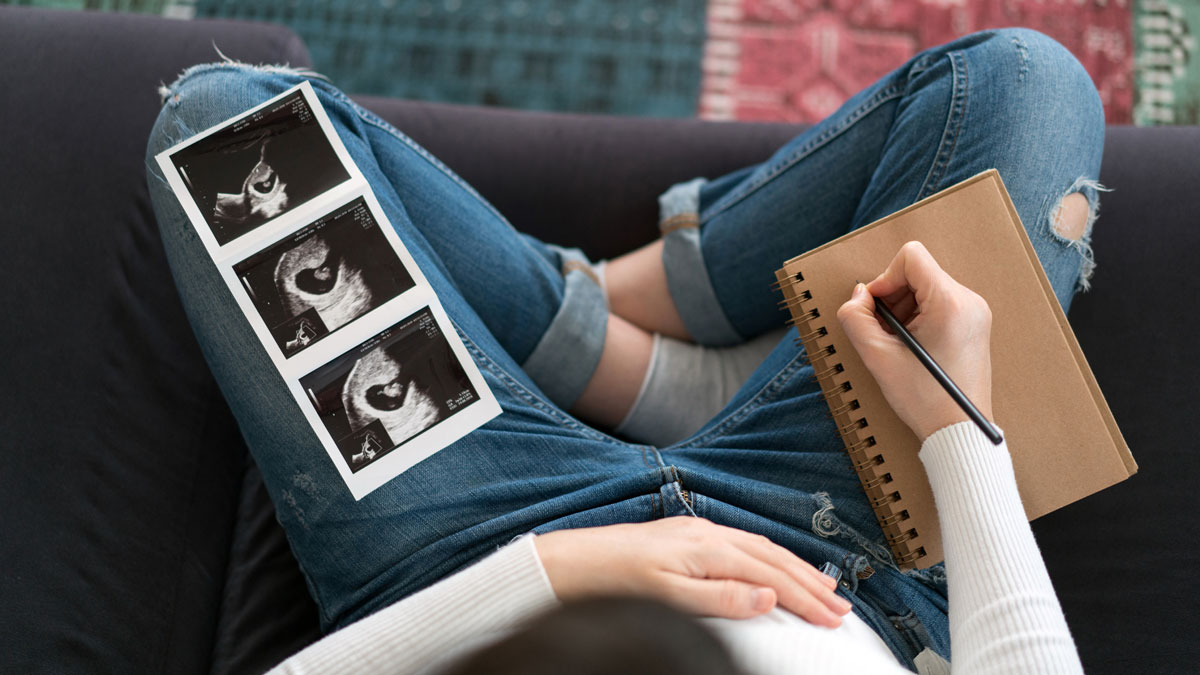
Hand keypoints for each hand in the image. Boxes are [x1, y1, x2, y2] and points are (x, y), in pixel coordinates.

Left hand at [533, 517, 850, 625]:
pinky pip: (744, 544)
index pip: (771, 576)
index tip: (832, 618)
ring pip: (761, 548)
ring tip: (822, 586)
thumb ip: (721, 596)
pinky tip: (774, 567)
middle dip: (811, 582)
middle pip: (773, 558)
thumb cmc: (618, 581)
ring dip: (795, 567)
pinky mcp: (689, 536)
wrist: (579, 561)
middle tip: (841, 606)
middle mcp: (709, 534)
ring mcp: (700, 532)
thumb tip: (769, 596)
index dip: (806, 598)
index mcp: (709, 548)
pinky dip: (769, 558)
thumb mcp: (670, 596)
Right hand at [836, 241, 993, 440]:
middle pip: (917, 272)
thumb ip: (855, 318)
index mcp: (950, 303)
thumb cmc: (924, 398)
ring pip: (926, 288)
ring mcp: (975, 313)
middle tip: (883, 332)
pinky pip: (938, 304)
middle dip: (892, 297)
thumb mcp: (877, 356)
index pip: (911, 257)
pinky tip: (911, 347)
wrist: (958, 431)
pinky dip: (917, 318)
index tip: (876, 309)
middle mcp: (969, 301)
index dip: (884, 279)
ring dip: (903, 309)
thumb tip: (858, 295)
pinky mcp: (973, 325)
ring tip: (897, 344)